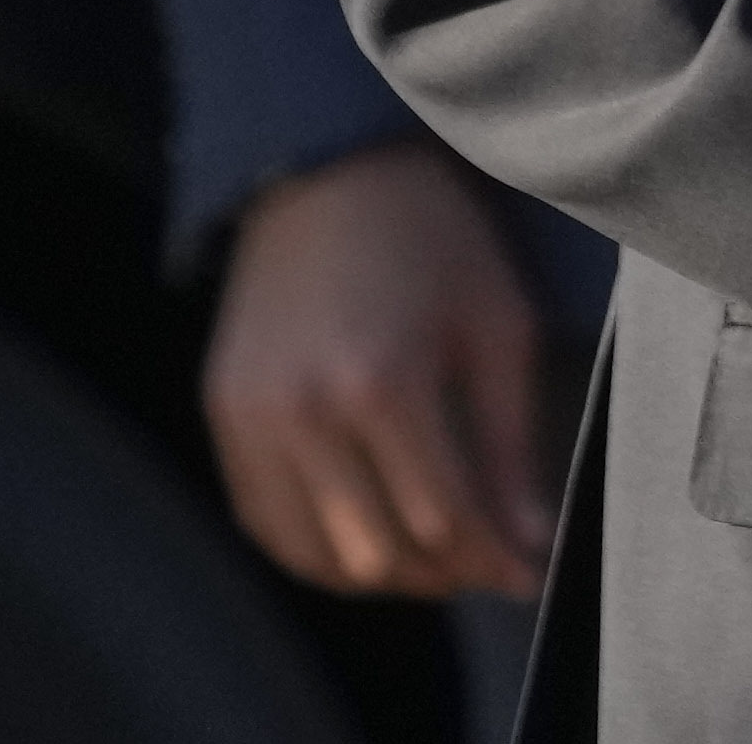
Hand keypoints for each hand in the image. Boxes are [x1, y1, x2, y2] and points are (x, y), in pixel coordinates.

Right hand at [201, 134, 554, 600]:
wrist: (332, 176)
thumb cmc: (435, 240)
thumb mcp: (499, 326)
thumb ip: (512, 443)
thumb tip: (531, 542)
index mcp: (383, 381)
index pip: (441, 518)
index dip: (492, 561)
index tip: (529, 574)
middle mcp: (303, 410)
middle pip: (374, 552)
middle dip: (442, 575)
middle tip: (488, 566)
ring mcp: (249, 418)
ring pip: (313, 556)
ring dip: (379, 575)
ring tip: (435, 557)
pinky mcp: (220, 416)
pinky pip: (264, 523)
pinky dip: (316, 550)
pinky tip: (368, 536)